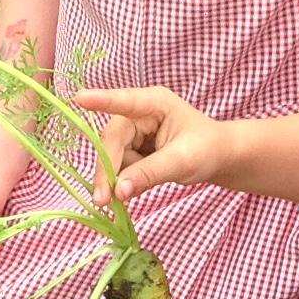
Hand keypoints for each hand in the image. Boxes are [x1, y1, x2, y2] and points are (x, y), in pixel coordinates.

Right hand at [75, 88, 229, 203]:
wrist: (219, 158)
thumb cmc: (207, 150)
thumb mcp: (182, 162)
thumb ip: (149, 174)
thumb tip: (118, 191)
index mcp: (154, 103)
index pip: (125, 102)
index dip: (101, 101)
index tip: (80, 99)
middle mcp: (138, 113)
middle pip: (111, 139)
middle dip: (107, 169)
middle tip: (102, 200)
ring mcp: (133, 130)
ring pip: (111, 156)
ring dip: (115, 178)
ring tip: (126, 196)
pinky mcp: (131, 147)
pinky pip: (118, 166)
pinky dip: (121, 181)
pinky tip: (132, 188)